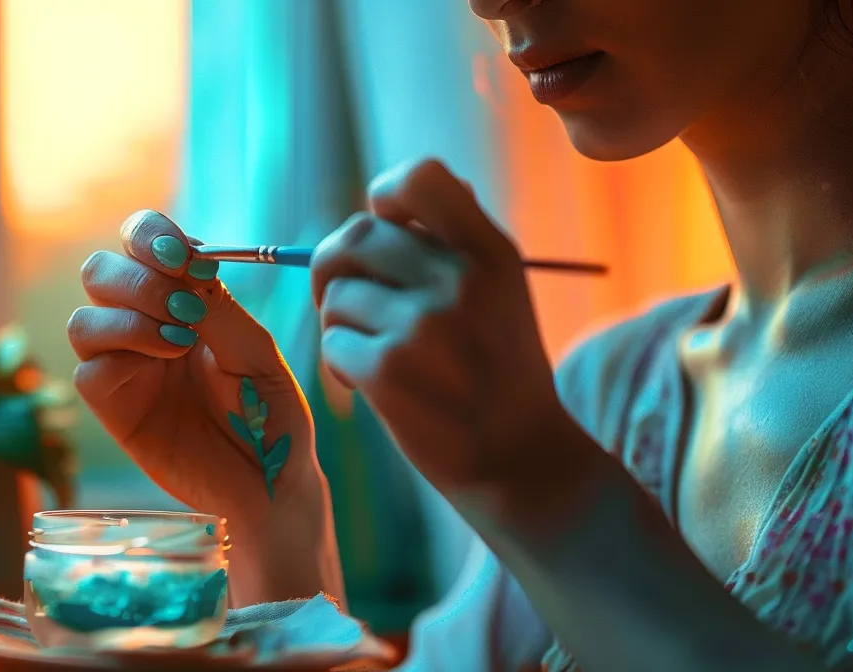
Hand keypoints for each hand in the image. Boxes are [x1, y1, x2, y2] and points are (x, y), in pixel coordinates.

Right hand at [68, 210, 324, 524]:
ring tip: (182, 339)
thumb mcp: (258, 353)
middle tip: (185, 303)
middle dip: (137, 276)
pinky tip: (167, 361)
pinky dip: (122, 355)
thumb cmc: (272, 417)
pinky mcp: (113, 409)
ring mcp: (124, 367)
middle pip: (99, 272)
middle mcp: (143, 325)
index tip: (183, 254)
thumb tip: (188, 266)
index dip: (150, 235)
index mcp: (180, 298)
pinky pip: (88, 371)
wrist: (272, 485)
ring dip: (130, 316)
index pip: (141, 243)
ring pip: (83, 319)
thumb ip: (221, 308)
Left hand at [312, 159, 579, 496]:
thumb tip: (394, 192)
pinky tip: (368, 386)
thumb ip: (455, 242)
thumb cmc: (499, 373)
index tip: (385, 231)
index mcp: (489, 252)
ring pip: (337, 295)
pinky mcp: (389, 370)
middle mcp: (459, 280)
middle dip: (335, 266)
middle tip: (343, 300)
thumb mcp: (501, 293)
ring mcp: (423, 325)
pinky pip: (332, 342)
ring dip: (341, 324)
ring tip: (373, 354)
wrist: (520, 459)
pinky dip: (340, 365)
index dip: (385, 197)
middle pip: (356, 236)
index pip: (419, 178)